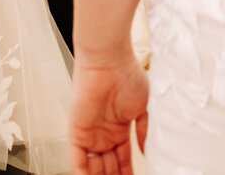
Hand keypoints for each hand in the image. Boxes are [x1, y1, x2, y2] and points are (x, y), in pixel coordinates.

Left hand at [69, 55, 147, 174]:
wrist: (109, 60)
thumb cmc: (127, 74)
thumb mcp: (143, 108)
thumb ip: (144, 131)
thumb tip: (148, 152)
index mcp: (119, 127)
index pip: (123, 158)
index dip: (128, 171)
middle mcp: (104, 133)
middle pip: (109, 166)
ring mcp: (90, 134)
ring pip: (94, 168)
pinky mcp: (77, 133)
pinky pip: (79, 161)